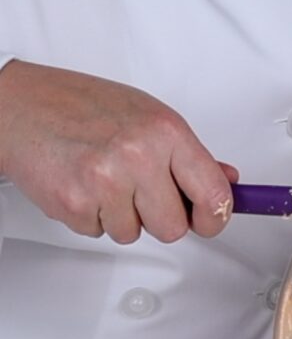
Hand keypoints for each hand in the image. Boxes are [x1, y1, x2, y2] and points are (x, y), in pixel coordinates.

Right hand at [0, 61, 237, 243]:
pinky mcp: (75, 204)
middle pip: (174, 228)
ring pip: (134, 234)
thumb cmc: (82, 106)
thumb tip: (225, 180)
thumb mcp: (147, 115)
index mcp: (166, 131)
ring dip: (121, 215)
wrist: (20, 104)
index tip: (210, 220)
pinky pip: (99, 233)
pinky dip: (91, 215)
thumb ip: (188, 154)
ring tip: (103, 179)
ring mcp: (106, 181)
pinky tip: (82, 184)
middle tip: (140, 192)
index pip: (213, 194)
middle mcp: (139, 155)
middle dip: (159, 217)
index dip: (215, 217)